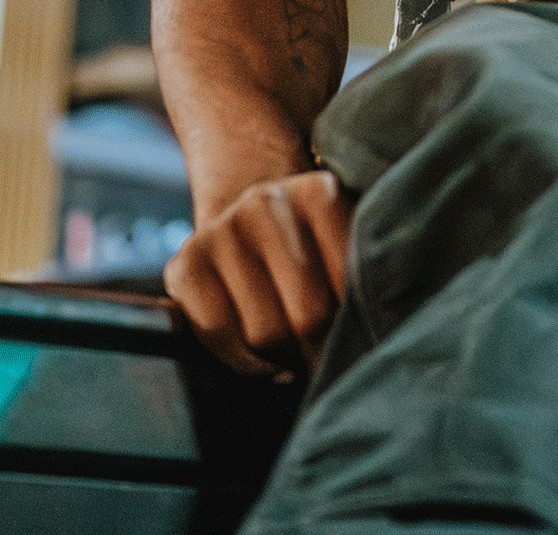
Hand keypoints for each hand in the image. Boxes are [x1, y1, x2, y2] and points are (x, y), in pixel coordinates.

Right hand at [164, 169, 352, 377]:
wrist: (243, 214)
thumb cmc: (309, 244)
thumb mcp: (341, 241)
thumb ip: (358, 274)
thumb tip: (372, 338)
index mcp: (320, 193)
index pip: (350, 282)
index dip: (356, 324)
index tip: (359, 343)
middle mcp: (266, 203)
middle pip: (308, 313)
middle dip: (321, 349)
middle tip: (329, 365)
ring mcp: (222, 231)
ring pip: (264, 332)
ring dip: (286, 358)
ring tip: (298, 356)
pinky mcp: (185, 265)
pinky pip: (218, 334)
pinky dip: (245, 364)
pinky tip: (267, 364)